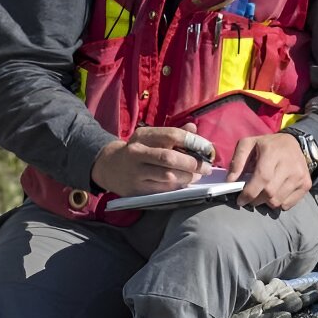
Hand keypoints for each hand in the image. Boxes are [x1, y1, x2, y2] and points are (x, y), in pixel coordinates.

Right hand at [91, 123, 213, 196]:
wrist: (110, 166)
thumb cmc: (138, 150)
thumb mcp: (151, 137)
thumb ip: (173, 134)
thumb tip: (194, 128)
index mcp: (143, 135)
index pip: (172, 135)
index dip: (193, 141)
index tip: (207, 148)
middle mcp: (137, 152)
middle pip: (170, 158)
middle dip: (193, 163)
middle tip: (206, 167)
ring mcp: (136, 172)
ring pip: (167, 175)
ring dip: (187, 177)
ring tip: (197, 176)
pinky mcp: (136, 188)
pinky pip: (162, 189)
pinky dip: (177, 187)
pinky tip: (184, 183)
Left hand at [225, 133, 311, 210]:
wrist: (295, 143)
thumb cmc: (268, 145)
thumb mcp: (248, 144)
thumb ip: (237, 161)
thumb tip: (230, 181)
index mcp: (272, 152)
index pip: (262, 178)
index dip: (249, 193)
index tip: (240, 200)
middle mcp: (289, 165)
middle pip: (269, 193)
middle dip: (256, 199)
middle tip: (250, 197)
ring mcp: (299, 175)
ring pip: (278, 201)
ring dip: (266, 202)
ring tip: (263, 193)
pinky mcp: (306, 184)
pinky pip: (288, 204)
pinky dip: (278, 203)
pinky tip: (275, 193)